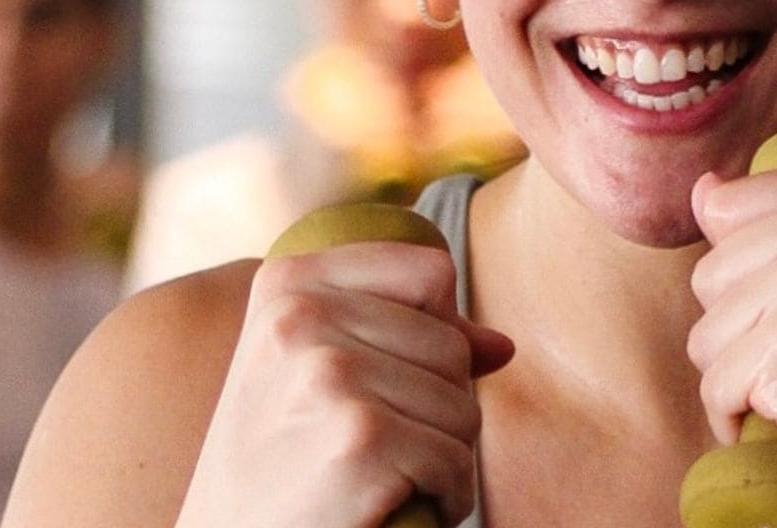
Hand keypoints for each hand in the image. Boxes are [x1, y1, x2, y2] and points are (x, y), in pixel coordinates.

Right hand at [177, 242, 513, 527]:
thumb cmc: (274, 467)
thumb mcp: (312, 378)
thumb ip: (403, 338)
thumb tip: (501, 346)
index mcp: (289, 281)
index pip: (431, 273)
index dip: (432, 335)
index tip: (380, 382)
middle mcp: (302, 314)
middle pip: (453, 345)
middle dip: (435, 408)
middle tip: (368, 447)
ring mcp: (329, 374)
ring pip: (463, 405)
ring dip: (439, 457)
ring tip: (374, 476)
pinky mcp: (359, 439)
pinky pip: (456, 463)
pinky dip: (442, 498)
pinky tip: (387, 507)